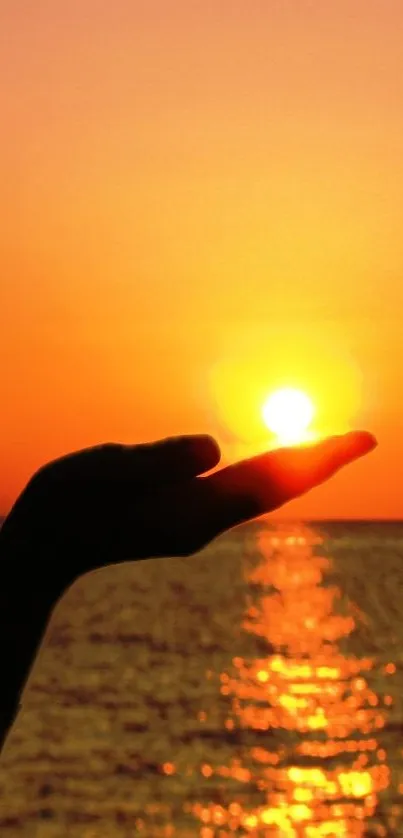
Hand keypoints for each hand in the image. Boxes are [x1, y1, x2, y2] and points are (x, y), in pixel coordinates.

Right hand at [0, 431, 375, 592]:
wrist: (44, 551)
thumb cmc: (62, 507)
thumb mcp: (99, 474)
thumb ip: (154, 462)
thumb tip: (214, 448)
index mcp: (188, 511)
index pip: (267, 479)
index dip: (314, 458)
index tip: (360, 439)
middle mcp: (201, 522)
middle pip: (273, 489)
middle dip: (318, 463)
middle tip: (363, 439)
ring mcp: (192, 524)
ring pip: (258, 492)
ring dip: (296, 469)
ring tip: (330, 448)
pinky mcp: (181, 519)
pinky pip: (237, 493)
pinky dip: (264, 474)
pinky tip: (271, 464)